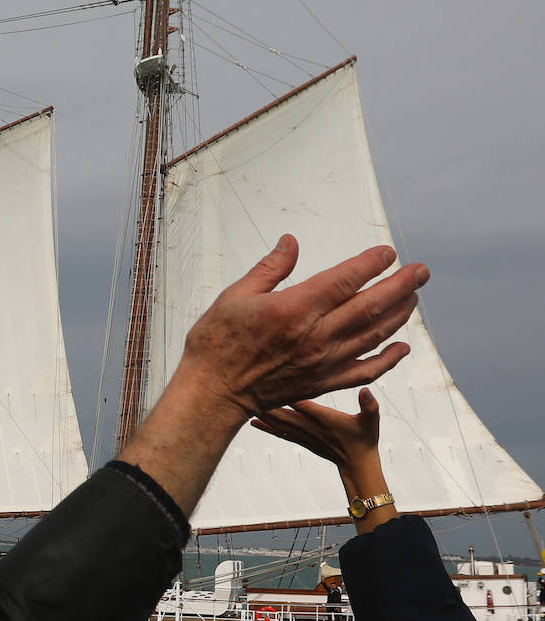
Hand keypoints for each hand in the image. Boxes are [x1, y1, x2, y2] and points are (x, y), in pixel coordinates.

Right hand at [176, 235, 426, 422]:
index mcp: (293, 309)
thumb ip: (270, 269)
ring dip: (399, 315)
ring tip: (414, 298)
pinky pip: (365, 370)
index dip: (370, 265)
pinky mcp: (324, 382)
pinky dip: (388, 359)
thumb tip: (291, 242)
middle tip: (421, 271)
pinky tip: (403, 347)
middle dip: (400, 286)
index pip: (343, 281)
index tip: (387, 253)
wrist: (214, 392)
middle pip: (369, 306)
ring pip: (373, 335)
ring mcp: (323, 362)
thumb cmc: (217, 341)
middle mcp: (315, 336)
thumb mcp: (235, 295)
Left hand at [252, 387, 381, 472]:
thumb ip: (369, 406)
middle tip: (246, 387)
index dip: (286, 391)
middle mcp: (309, 426)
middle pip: (282, 412)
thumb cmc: (365, 439)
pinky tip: (253, 422)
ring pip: (278, 422)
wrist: (358, 465)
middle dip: (265, 401)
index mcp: (323, 418)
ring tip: (242, 401)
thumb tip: (366, 391)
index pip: (301, 402)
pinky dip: (267, 426)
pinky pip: (280, 433)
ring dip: (263, 412)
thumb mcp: (371, 420)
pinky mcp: (301, 440)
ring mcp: (304, 434)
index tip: (271, 378)